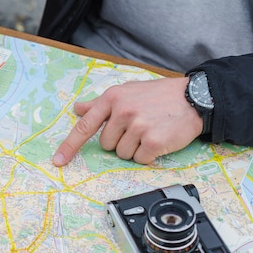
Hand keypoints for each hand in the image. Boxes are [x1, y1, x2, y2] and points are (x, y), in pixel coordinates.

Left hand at [52, 77, 202, 165]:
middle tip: (137, 128)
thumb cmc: (158, 96)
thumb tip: (78, 109)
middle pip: (106, 145)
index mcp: (112, 98)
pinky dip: (148, 155)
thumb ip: (101, 103)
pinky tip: (158, 139)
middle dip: (119, 141)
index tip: (58, 161)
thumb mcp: (127, 91)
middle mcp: (123, 111)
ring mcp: (138, 126)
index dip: (70, 146)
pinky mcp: (153, 141)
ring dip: (134, 148)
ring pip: (122, 154)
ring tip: (149, 131)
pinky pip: (139, 159)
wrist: (194, 98)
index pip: (84, 126)